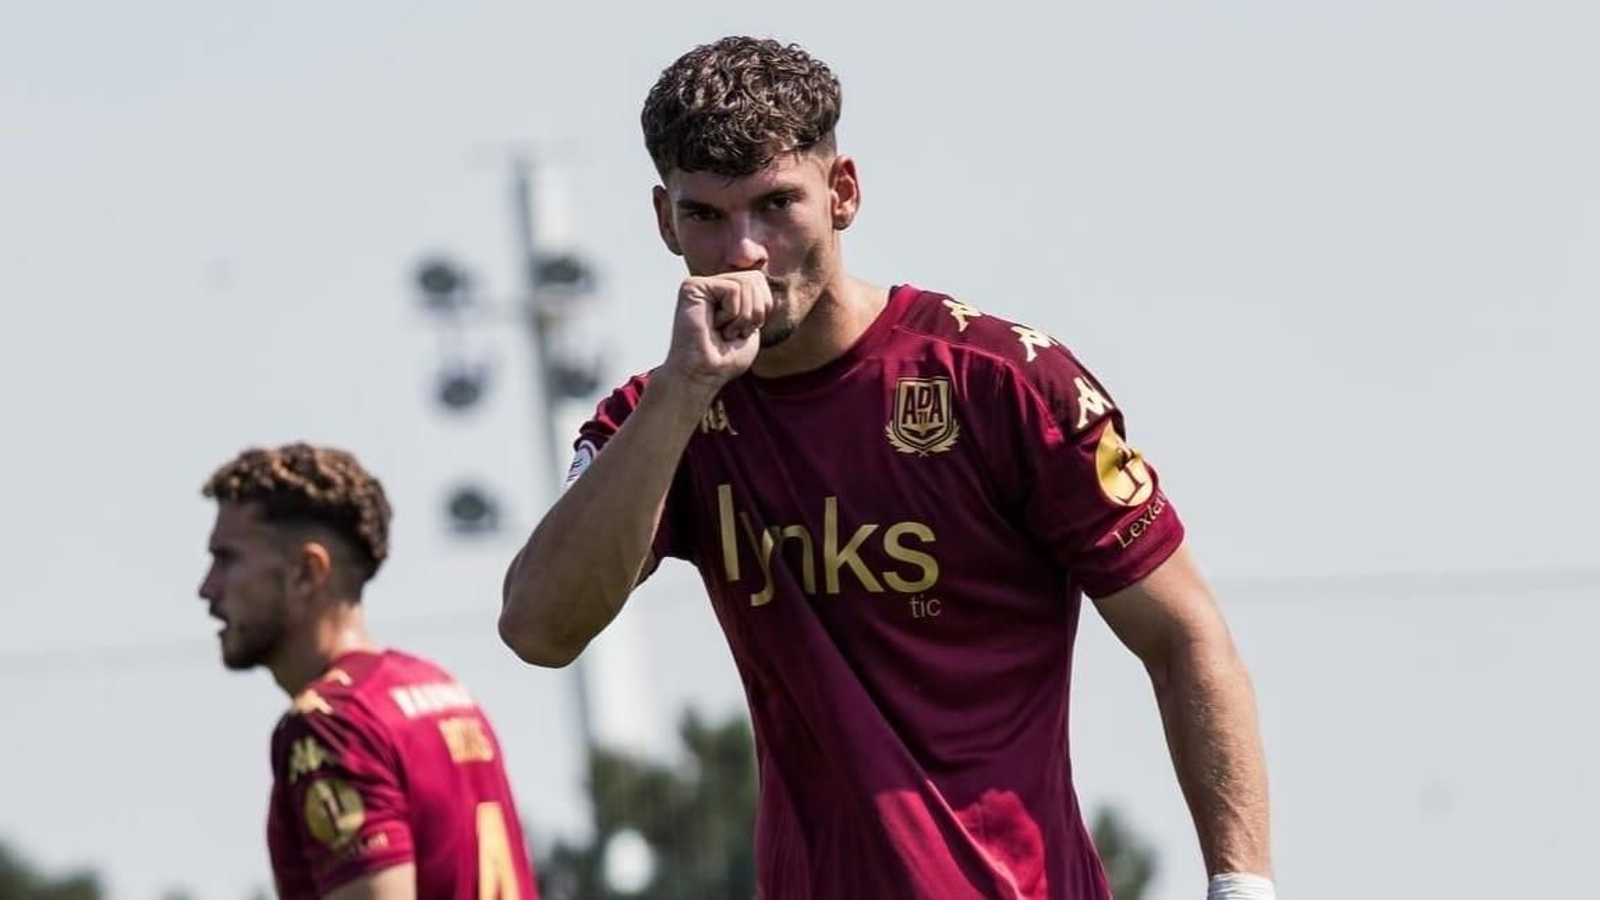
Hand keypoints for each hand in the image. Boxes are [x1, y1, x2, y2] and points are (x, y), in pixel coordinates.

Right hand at [662, 271, 771, 391]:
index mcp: (723, 293)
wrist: (703, 374)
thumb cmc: (725, 358)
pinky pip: (733, 289)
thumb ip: (756, 300)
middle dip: (755, 312)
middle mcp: (711, 284)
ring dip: (743, 317)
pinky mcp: (692, 287)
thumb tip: (761, 276)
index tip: (744, 330)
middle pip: (755, 278)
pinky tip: (714, 326)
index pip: (759, 280)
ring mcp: (700, 284)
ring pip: (746, 283)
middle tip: (733, 332)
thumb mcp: (751, 325)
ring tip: (723, 331)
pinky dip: (732, 314)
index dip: (762, 308)